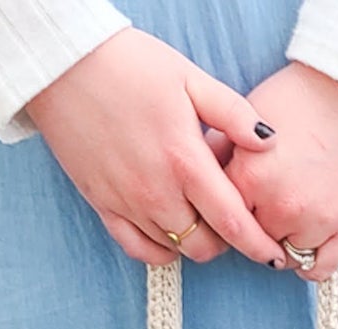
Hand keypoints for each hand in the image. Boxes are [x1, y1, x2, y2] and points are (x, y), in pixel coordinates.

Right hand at [24, 29, 289, 267]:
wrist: (62, 63)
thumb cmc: (129, 64)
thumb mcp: (190, 78)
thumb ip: (234, 114)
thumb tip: (270, 142)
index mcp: (184, 161)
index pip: (233, 222)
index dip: (259, 246)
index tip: (275, 256)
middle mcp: (156, 192)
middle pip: (205, 246)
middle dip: (228, 242)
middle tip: (231, 219)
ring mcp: (127, 203)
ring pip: (175, 250)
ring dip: (195, 241)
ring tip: (199, 211)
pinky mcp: (102, 205)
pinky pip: (138, 249)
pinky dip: (161, 250)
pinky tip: (171, 232)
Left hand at [222, 62, 337, 281]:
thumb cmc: (303, 99)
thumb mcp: (250, 114)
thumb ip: (220, 149)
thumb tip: (197, 177)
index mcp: (249, 177)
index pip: (222, 217)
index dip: (228, 210)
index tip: (235, 207)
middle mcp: (280, 205)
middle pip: (252, 241)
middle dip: (256, 226)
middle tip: (267, 209)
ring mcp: (316, 222)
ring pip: (284, 258)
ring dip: (284, 243)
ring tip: (292, 219)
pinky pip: (318, 270)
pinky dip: (311, 265)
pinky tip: (309, 246)